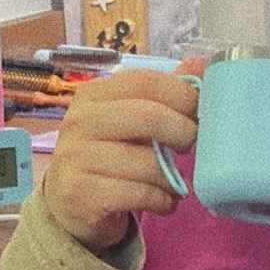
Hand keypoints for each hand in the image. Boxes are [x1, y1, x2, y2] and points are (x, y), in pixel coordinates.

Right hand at [39, 60, 202, 253]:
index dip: (183, 96)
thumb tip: (199, 63)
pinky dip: (163, 200)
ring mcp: (77, 158)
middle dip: (183, 132)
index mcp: (92, 95)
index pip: (146, 81)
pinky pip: (140, 194)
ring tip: (176, 184)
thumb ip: (161, 95)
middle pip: (149, 116)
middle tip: (189, 147)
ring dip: (174, 178)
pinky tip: (163, 202)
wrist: (70, 207)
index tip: (199, 114)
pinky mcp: (82, 193)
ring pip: (148, 162)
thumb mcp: (128, 122)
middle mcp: (80, 121)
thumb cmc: (108, 158)